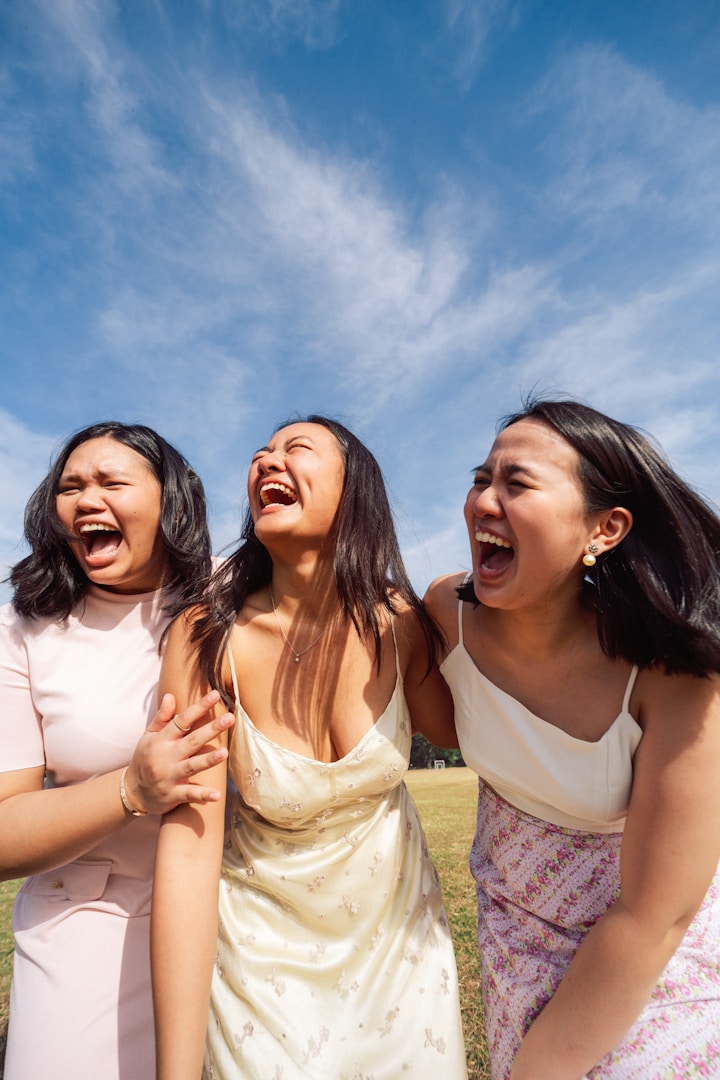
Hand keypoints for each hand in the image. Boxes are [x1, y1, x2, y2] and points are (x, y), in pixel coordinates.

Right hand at [123, 690, 233, 813]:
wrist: (132, 792)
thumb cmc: (144, 759)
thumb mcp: (148, 737)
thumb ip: (161, 718)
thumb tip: (170, 695)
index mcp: (162, 740)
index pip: (183, 720)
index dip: (199, 707)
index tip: (215, 694)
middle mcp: (166, 756)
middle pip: (192, 741)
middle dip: (211, 730)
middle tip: (229, 718)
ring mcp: (169, 776)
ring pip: (191, 766)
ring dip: (208, 760)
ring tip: (225, 753)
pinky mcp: (172, 795)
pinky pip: (189, 794)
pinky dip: (202, 795)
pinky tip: (217, 795)